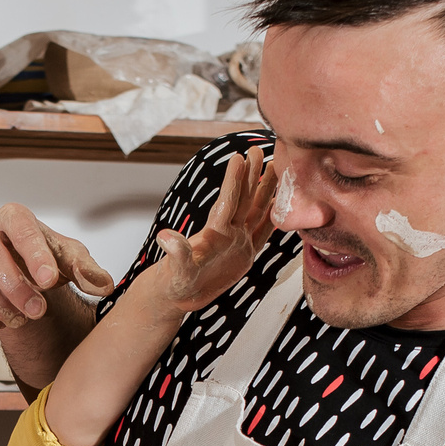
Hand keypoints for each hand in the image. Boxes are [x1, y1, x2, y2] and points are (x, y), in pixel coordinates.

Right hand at [0, 202, 115, 331]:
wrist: (24, 277)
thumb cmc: (45, 261)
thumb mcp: (71, 261)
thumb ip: (87, 271)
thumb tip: (103, 285)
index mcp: (14, 218)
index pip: (21, 228)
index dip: (34, 254)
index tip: (50, 280)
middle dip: (15, 286)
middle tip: (39, 311)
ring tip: (23, 319)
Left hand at [139, 145, 274, 318]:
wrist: (179, 297)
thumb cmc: (174, 284)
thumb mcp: (176, 270)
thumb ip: (176, 253)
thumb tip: (164, 237)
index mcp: (214, 234)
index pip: (227, 203)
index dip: (234, 181)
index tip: (239, 157)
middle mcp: (228, 233)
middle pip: (244, 199)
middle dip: (252, 174)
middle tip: (259, 149)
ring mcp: (238, 241)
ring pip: (255, 210)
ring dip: (264, 190)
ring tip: (275, 167)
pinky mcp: (245, 254)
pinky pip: (262, 232)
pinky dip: (272, 218)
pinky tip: (280, 204)